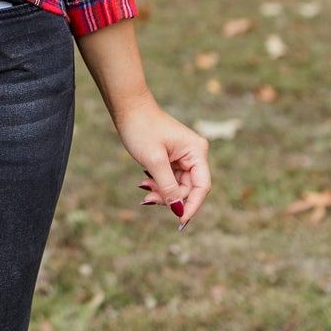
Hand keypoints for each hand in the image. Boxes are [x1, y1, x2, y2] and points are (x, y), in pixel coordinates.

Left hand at [115, 96, 211, 227]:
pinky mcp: (172, 158)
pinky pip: (169, 179)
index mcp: (197, 152)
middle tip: (147, 200)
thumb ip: (168, 187)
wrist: (128, 108)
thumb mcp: (154, 162)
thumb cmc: (142, 129)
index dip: (192, 206)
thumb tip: (178, 210)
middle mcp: (194, 154)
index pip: (202, 187)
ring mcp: (183, 156)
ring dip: (161, 192)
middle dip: (170, 197)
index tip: (180, 222)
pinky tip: (145, 182)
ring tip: (143, 189)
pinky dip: (158, 184)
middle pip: (189, 188)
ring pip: (177, 186)